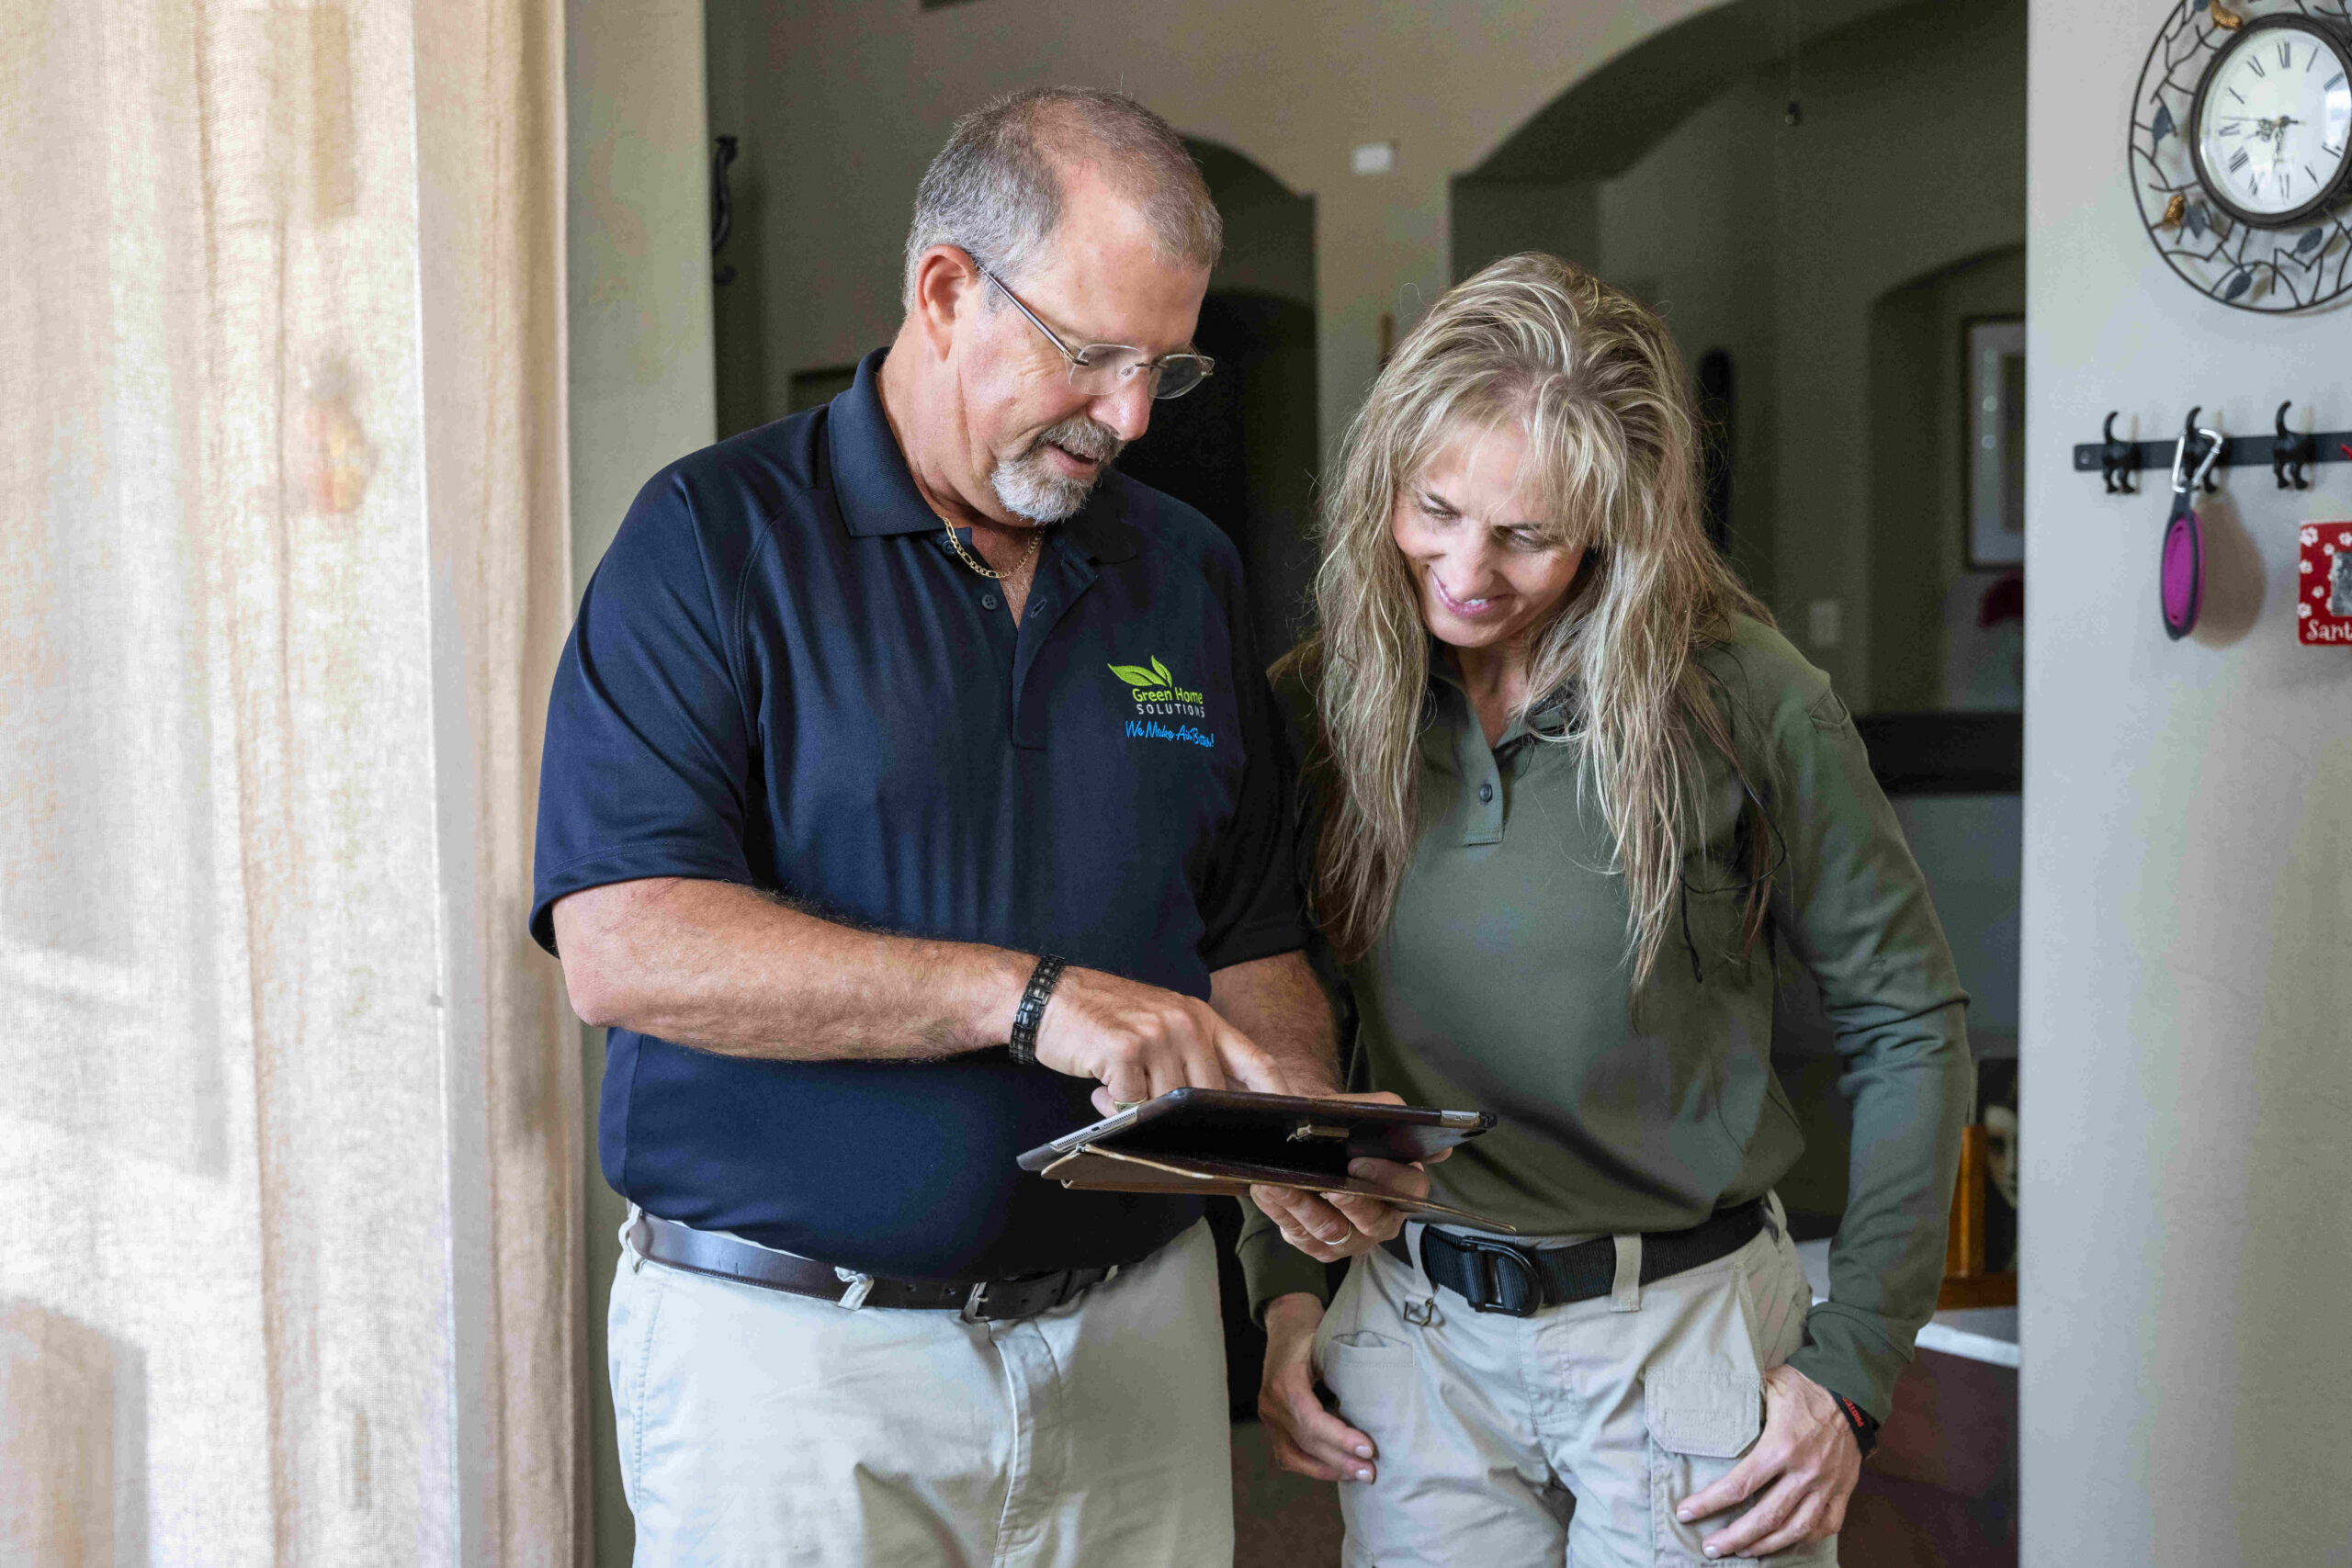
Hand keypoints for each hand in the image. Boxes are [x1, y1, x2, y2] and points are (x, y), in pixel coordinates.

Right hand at [1028, 964, 1292, 1111]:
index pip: (1256, 1061)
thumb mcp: (1161, 1021)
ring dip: (1140, 1109)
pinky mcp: (1125, 1050)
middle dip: (1187, 1118)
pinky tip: (1097, 1085)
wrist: (1048, 995)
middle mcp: (1186, 1023)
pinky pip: (1132, 1104)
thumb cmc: (1104, 1016)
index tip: (1289, 1122)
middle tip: (1152, 1113)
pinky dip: (1113, 1107)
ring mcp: (1157, 1035)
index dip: (1277, 1094)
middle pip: (1210, 1095)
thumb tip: (1218, 1107)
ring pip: (1169, 1105)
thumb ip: (1191, 1056)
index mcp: (1202, 1017)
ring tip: (1113, 1086)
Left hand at [1248, 1093, 1446, 1260]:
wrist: (1315, 1143)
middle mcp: (1384, 1219)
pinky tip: (1265, 1189)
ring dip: (1302, 1206)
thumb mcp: (1367, 1111)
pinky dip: (1280, 1211)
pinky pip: (1301, 1235)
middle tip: (1325, 1185)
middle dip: (1348, 1202)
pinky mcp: (1321, 1246)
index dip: (1386, 1178)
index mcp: (1404, 1186)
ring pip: (1330, 1231)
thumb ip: (1379, 1110)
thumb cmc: (1345, 1129)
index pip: (1410, 1188)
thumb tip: (1380, 1115)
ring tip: (1278, 1183)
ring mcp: (1353, 1238)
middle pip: (1372, 1221)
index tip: (1356, 1162)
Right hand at [1258, 1294, 1379, 1483]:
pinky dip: (1312, 1466)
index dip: (1341, 1439)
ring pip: (1293, 1457)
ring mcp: (1268, 1415)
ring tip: (1357, 1475)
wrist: (1286, 1322)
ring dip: (1327, 1470)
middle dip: (1341, 1461)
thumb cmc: (1314, 1331)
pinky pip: (1288, 1455)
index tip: (1369, 1450)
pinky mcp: (1272, 1423)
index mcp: (1285, 1381)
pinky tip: (1338, 1470)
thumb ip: (1348, 1371)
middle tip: (1372, 1472)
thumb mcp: (1329, 1343)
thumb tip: (1382, 1405)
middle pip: (1306, 1442)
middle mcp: (1272, 1402)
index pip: (1311, 1421)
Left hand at [1676, 1363, 1860, 1557]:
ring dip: (1766, 1546)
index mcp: (1781, 1447)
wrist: (1852, 1389)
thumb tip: (1706, 1403)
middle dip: (1734, 1538)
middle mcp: (1804, 1472)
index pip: (1738, 1485)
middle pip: (1764, 1518)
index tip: (1685, 1513)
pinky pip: (1826, 1525)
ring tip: (1742, 1552)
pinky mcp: (1843, 1490)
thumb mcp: (1768, 1384)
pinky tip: (1785, 1541)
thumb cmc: (1804, 1386)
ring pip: (1795, 1530)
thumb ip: (1741, 1401)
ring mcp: (1826, 1485)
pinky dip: (1805, 1538)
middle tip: (1710, 1549)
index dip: (1708, 1504)